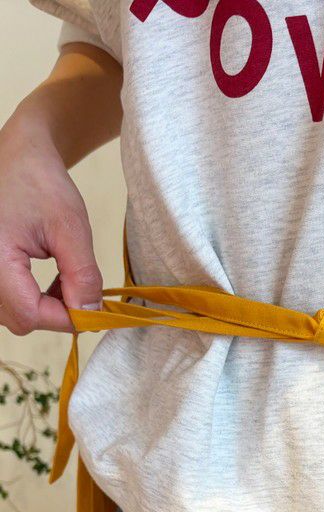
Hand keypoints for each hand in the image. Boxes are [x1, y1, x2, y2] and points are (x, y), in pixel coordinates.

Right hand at [0, 112, 102, 334]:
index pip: (29, 313)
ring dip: (47, 307)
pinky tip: (52, 281)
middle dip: (58, 313)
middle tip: (83, 291)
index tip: (93, 308)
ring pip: (15, 314)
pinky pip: (10, 301)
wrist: (19, 159)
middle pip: (21, 318)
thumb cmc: (41, 185)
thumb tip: (89, 315)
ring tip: (67, 280)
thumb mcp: (71, 230)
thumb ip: (82, 276)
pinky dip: (35, 299)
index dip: (66, 318)